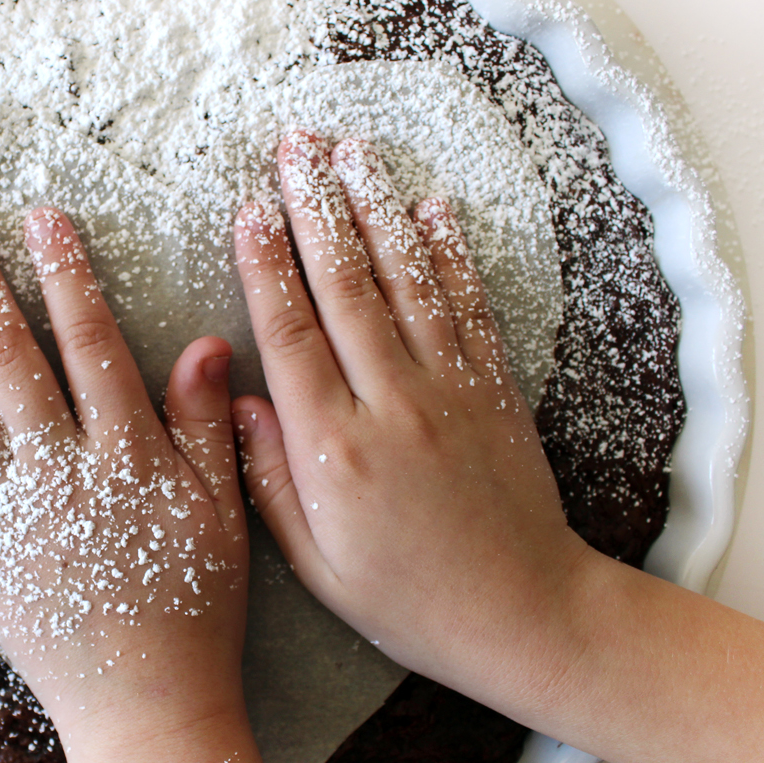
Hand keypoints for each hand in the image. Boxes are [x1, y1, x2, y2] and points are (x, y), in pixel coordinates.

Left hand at [0, 199, 295, 762]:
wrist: (143, 704)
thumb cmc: (193, 606)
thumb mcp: (224, 510)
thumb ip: (208, 424)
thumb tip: (207, 341)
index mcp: (125, 451)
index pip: (89, 339)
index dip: (63, 272)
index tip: (40, 218)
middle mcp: (57, 467)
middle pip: (7, 352)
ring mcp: (6, 507)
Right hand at [234, 130, 763, 762]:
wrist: (525, 615)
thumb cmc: (408, 600)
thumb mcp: (315, 563)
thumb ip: (269, 477)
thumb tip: (238, 398)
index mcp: (335, 449)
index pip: (290, 335)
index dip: (265, 265)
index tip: (248, 209)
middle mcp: (392, 404)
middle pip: (346, 287)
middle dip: (315, 208)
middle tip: (293, 148)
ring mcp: (450, 391)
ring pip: (406, 280)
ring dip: (376, 209)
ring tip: (351, 153)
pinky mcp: (493, 391)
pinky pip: (467, 306)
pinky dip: (448, 252)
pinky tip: (430, 207)